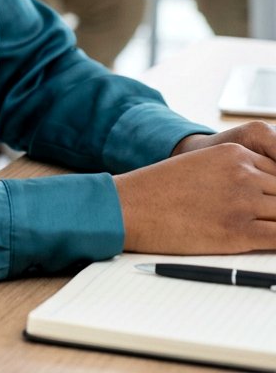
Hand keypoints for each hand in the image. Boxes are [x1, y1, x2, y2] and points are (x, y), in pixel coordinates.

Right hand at [115, 123, 275, 253]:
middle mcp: (243, 173)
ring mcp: (243, 202)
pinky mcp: (239, 232)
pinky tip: (272, 245)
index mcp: (234, 153)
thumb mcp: (202, 166)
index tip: (270, 203)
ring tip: (268, 229)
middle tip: (270, 217)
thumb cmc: (162, 190)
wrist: (135, 206)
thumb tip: (259, 196)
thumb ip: (233, 174)